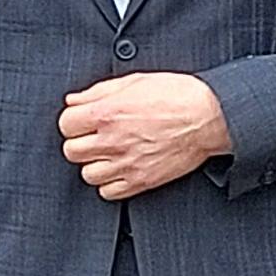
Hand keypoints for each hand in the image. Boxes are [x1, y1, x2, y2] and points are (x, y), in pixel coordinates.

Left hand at [57, 71, 229, 201]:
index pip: (65, 124)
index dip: (73, 121)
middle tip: (94, 137)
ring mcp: (127, 163)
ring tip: (108, 154)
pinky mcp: (142, 180)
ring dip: (94, 164)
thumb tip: (73, 100)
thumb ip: (97, 92)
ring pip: (87, 175)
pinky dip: (109, 184)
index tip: (82, 121)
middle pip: (72, 151)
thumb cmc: (176, 95)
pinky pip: (108, 193)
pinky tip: (120, 169)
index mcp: (107, 113)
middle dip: (80, 143)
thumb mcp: (134, 82)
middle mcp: (113, 140)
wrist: (209, 116)